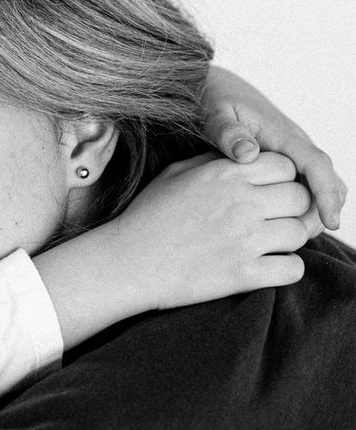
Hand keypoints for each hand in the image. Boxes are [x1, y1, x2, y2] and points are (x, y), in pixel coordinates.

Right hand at [107, 151, 315, 311]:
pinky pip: (293, 269)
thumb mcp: (176, 173)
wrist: (128, 260)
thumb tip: (242, 156)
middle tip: (275, 218)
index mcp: (224, 174)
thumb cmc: (148, 215)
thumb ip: (213, 160)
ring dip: (290, 238)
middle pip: (300, 197)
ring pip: (300, 233)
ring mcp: (244, 238)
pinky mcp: (244, 273)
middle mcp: (240, 202)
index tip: (271, 191)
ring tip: (270, 243)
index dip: (283, 178)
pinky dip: (287, 269)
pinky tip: (269, 266)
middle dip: (292, 207)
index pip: (284, 165)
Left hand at [202, 66, 345, 229]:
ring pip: (319, 186)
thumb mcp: (215, 114)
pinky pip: (305, 185)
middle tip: (297, 237)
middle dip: (321, 211)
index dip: (327, 194)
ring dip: (313, 210)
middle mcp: (295, 144)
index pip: (316, 164)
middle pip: (326, 181)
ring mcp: (293, 153)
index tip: (331, 221)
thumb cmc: (214, 101)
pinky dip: (302, 205)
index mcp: (282, 133)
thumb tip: (247, 153)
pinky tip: (278, 223)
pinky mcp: (286, 161)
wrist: (216, 88)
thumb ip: (228, 133)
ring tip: (287, 235)